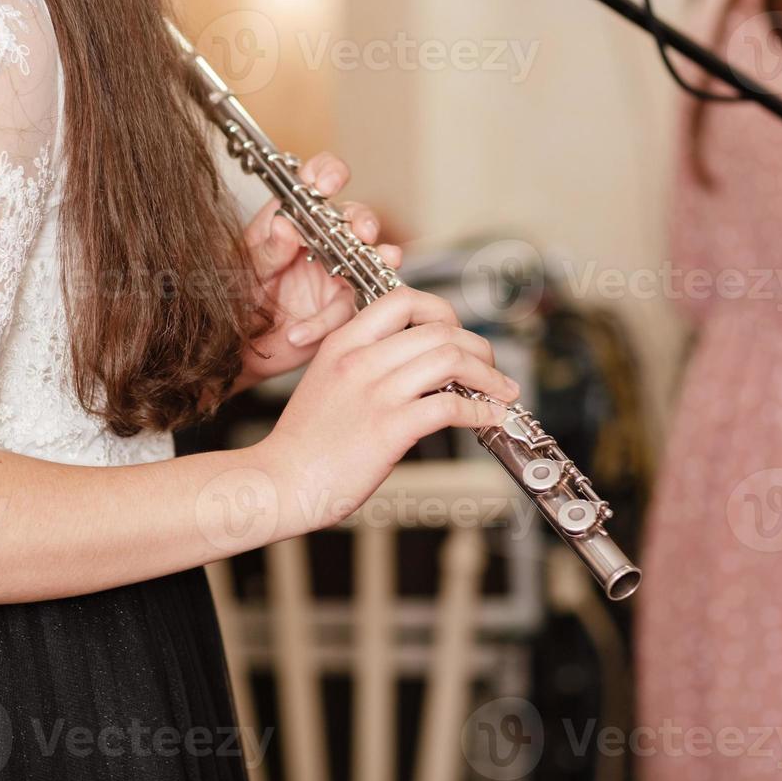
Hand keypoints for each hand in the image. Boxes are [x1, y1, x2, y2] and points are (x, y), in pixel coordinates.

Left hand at [237, 152, 401, 389]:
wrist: (232, 348)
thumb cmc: (233, 298)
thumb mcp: (242, 270)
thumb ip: (265, 250)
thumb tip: (286, 226)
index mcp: (292, 219)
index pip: (316, 182)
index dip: (328, 174)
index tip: (326, 183)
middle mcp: (319, 243)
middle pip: (353, 218)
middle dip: (362, 219)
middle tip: (360, 230)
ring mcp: (334, 275)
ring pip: (367, 259)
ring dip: (376, 257)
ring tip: (378, 261)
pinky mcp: (338, 310)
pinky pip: (345, 311)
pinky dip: (325, 322)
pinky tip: (300, 332)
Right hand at [255, 288, 517, 534]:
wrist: (279, 481)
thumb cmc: (304, 442)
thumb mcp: (326, 380)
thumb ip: (366, 364)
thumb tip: (418, 365)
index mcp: (343, 342)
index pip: (403, 299)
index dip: (442, 310)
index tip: (458, 332)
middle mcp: (360, 360)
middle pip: (439, 329)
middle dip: (478, 346)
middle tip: (492, 366)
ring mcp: (375, 393)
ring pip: (451, 360)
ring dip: (488, 375)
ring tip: (502, 391)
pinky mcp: (388, 429)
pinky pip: (449, 405)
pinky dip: (480, 410)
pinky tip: (488, 417)